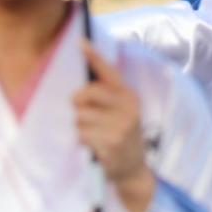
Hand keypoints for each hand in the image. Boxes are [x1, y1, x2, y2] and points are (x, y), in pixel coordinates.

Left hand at [73, 42, 156, 211]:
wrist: (133, 170)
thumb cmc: (121, 136)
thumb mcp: (122, 112)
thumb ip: (106, 97)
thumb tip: (79, 85)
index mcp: (129, 95)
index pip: (108, 72)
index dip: (94, 56)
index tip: (80, 42)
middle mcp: (127, 107)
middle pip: (85, 94)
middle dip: (78, 104)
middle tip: (85, 115)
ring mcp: (120, 125)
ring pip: (79, 117)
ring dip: (80, 128)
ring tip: (93, 135)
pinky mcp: (111, 143)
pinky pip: (81, 135)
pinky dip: (82, 142)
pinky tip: (94, 147)